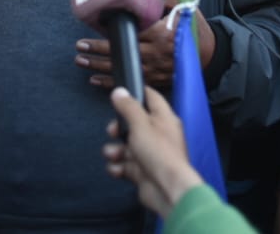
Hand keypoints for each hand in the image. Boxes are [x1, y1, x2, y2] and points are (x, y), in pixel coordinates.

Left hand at [77, 0, 215, 89]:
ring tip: (81, 61)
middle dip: (99, 50)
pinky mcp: (155, 80)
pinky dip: (112, 83)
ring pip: (123, 69)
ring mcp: (155, 70)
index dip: (112, 32)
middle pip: (123, 53)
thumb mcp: (184, 7)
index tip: (93, 27)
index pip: (132, 32)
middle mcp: (157, 54)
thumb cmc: (194, 29)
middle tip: (80, 47)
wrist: (210, 55)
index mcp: (163, 33)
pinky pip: (130, 82)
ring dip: (100, 67)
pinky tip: (95, 79)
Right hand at [103, 86, 202, 217]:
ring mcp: (150, 154)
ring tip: (114, 154)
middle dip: (118, 128)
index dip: (136, 93)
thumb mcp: (140, 124)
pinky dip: (118, 166)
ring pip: (126, 146)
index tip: (121, 93)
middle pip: (133, 123)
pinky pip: (125, 165)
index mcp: (163, 118)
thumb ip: (128, 107)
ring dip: (115, 150)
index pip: (150, 98)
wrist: (167, 189)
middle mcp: (158, 134)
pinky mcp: (143, 171)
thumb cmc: (159, 154)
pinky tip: (118, 168)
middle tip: (112, 131)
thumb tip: (119, 91)